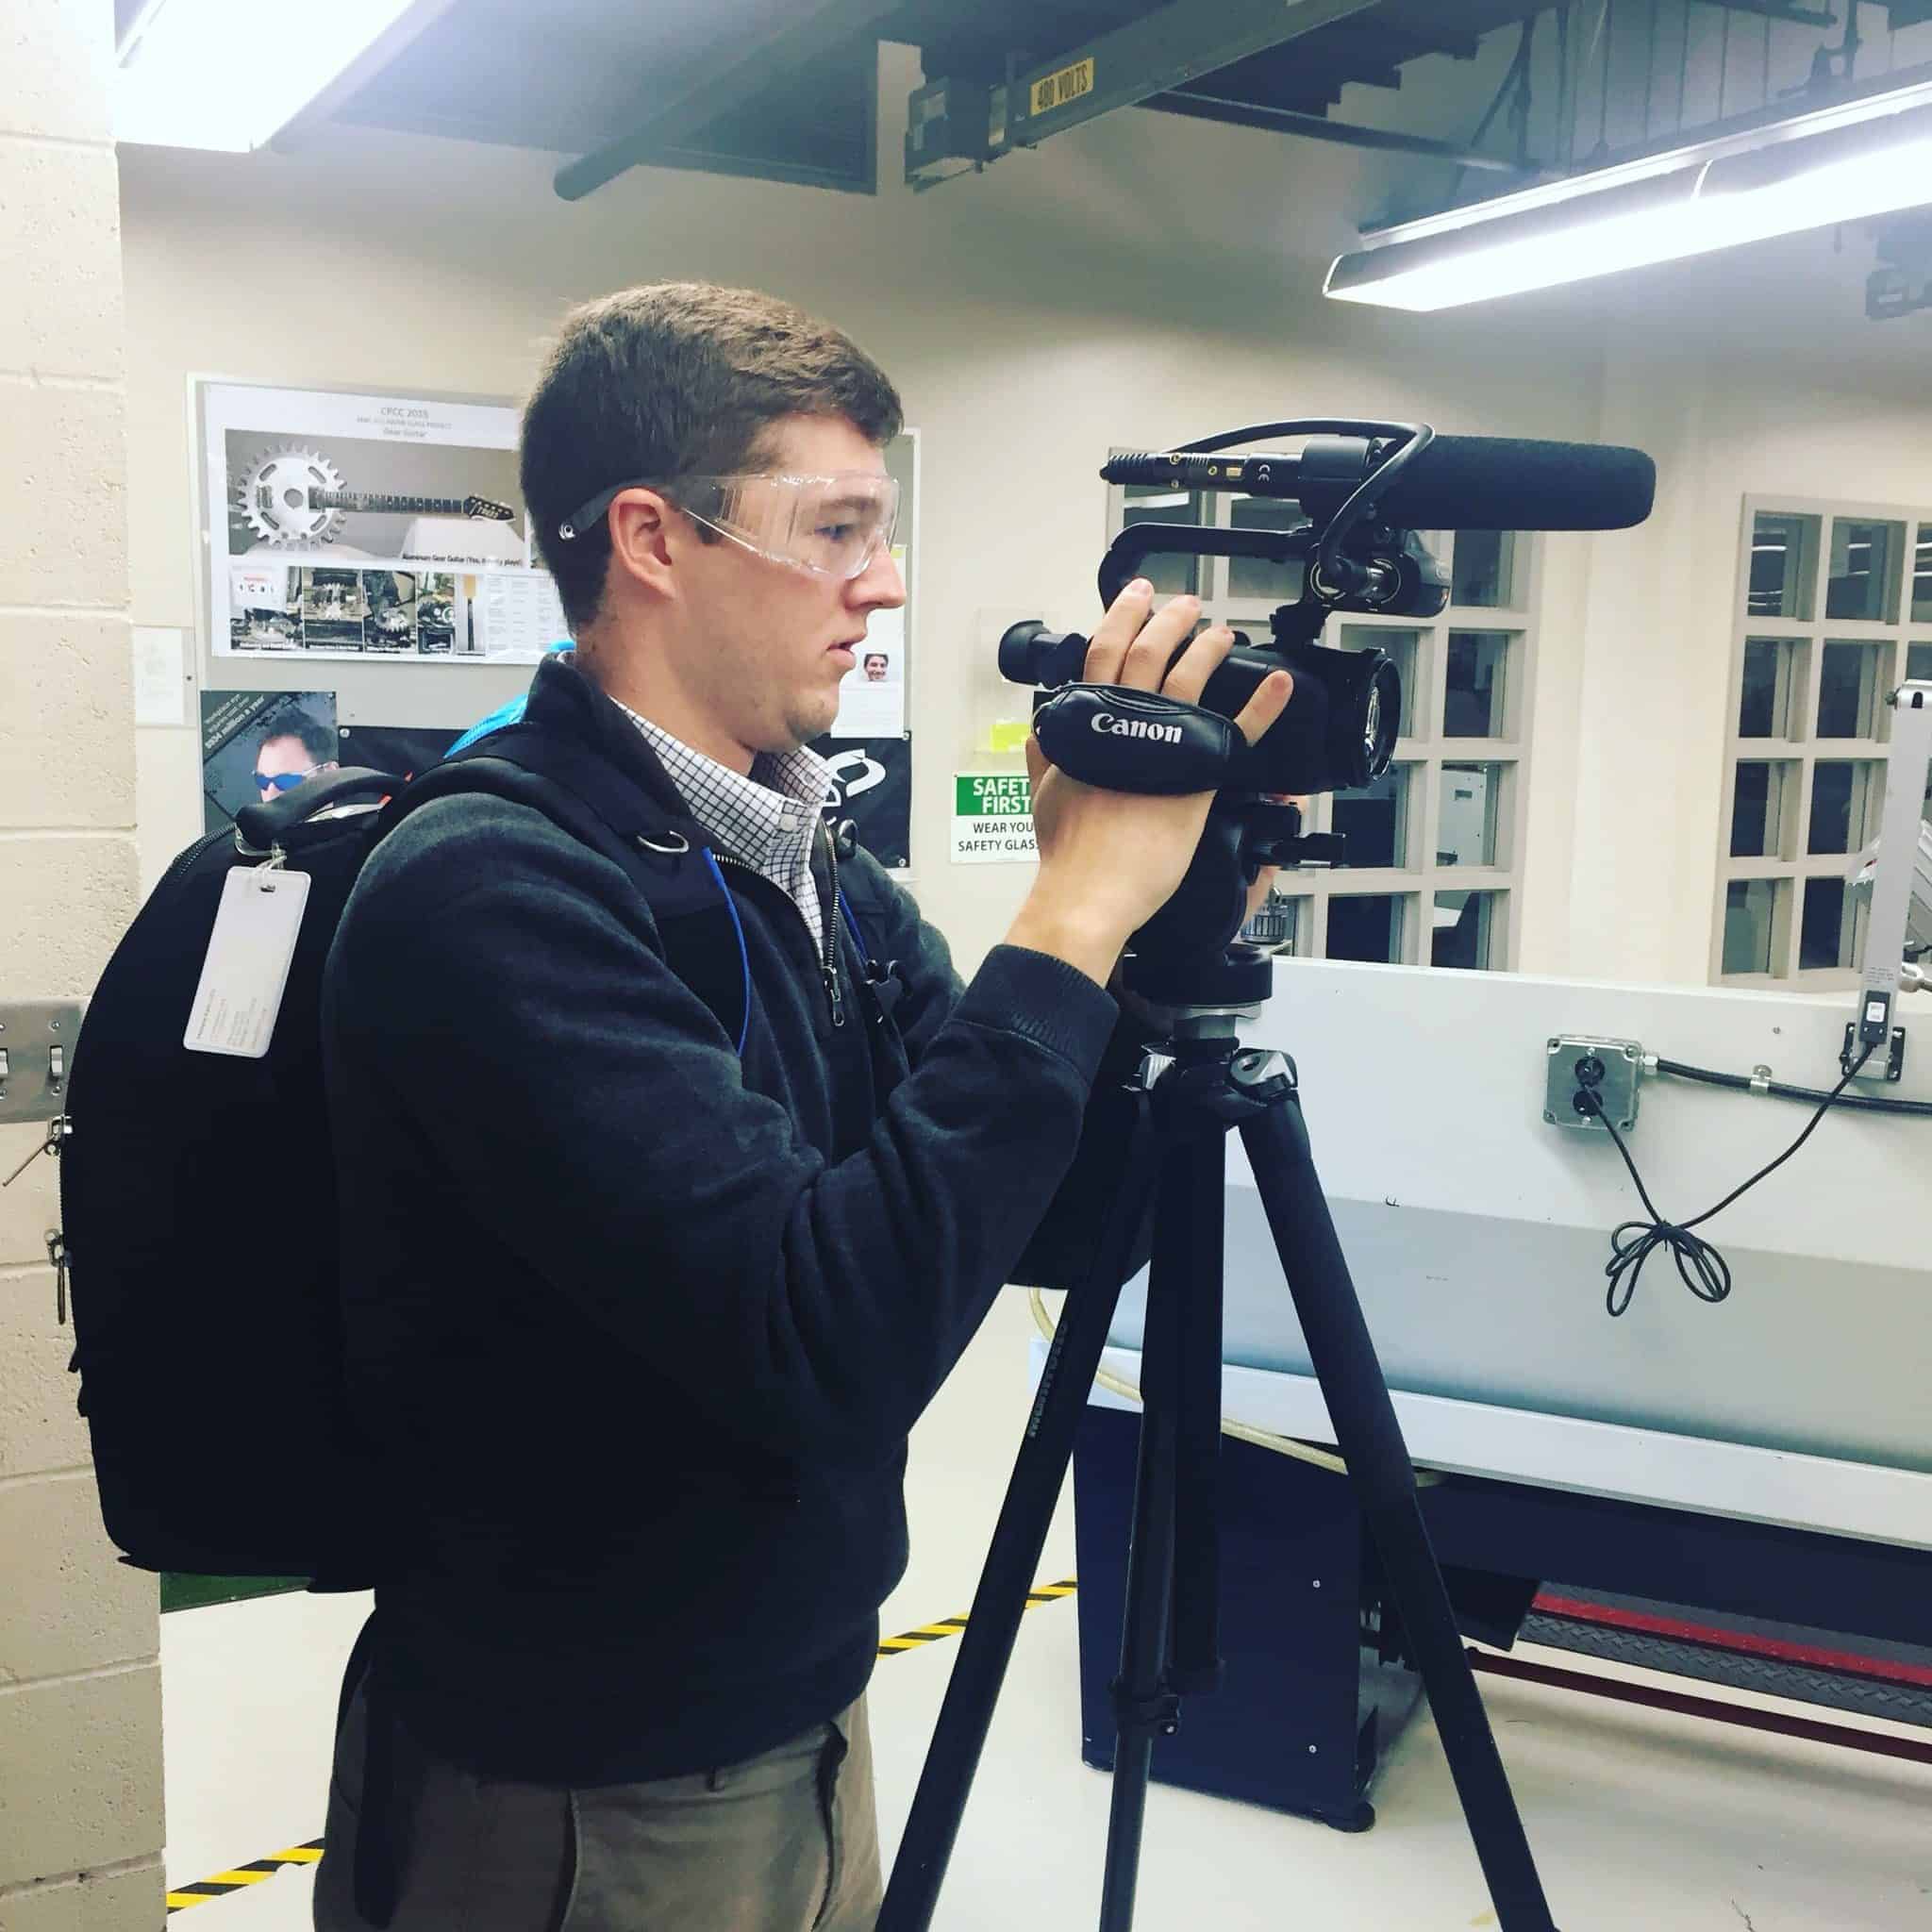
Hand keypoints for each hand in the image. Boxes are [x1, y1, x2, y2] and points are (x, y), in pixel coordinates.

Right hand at [1005, 580, 1291, 985]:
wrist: (1091, 888)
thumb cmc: (1068, 851)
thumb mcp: (1044, 795)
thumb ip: (1043, 758)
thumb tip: (1038, 736)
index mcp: (1087, 723)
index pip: (1103, 652)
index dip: (1120, 618)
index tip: (1135, 598)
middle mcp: (1126, 723)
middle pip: (1149, 650)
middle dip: (1168, 619)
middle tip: (1184, 605)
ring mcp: (1166, 744)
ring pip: (1190, 675)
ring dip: (1208, 646)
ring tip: (1221, 632)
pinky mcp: (1200, 775)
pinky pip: (1238, 731)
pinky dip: (1263, 705)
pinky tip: (1279, 685)